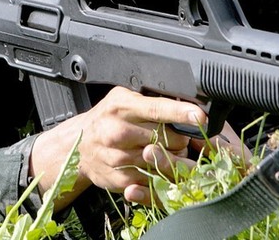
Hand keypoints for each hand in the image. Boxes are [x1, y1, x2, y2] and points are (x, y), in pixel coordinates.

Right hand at [30, 87, 206, 207]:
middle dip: (182, 139)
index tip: (200, 116)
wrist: (78, 146)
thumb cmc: (107, 118)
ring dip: (175, 158)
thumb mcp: (124, 98)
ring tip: (171, 151)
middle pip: (166, 138)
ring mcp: (119, 158)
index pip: (157, 109)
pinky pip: (154, 180)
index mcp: (122, 107)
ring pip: (163, 161)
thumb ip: (151, 101)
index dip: (180, 113)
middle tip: (181, 138)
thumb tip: (185, 103)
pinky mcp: (121, 179)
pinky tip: (161, 167)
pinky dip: (164, 174)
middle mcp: (118, 132)